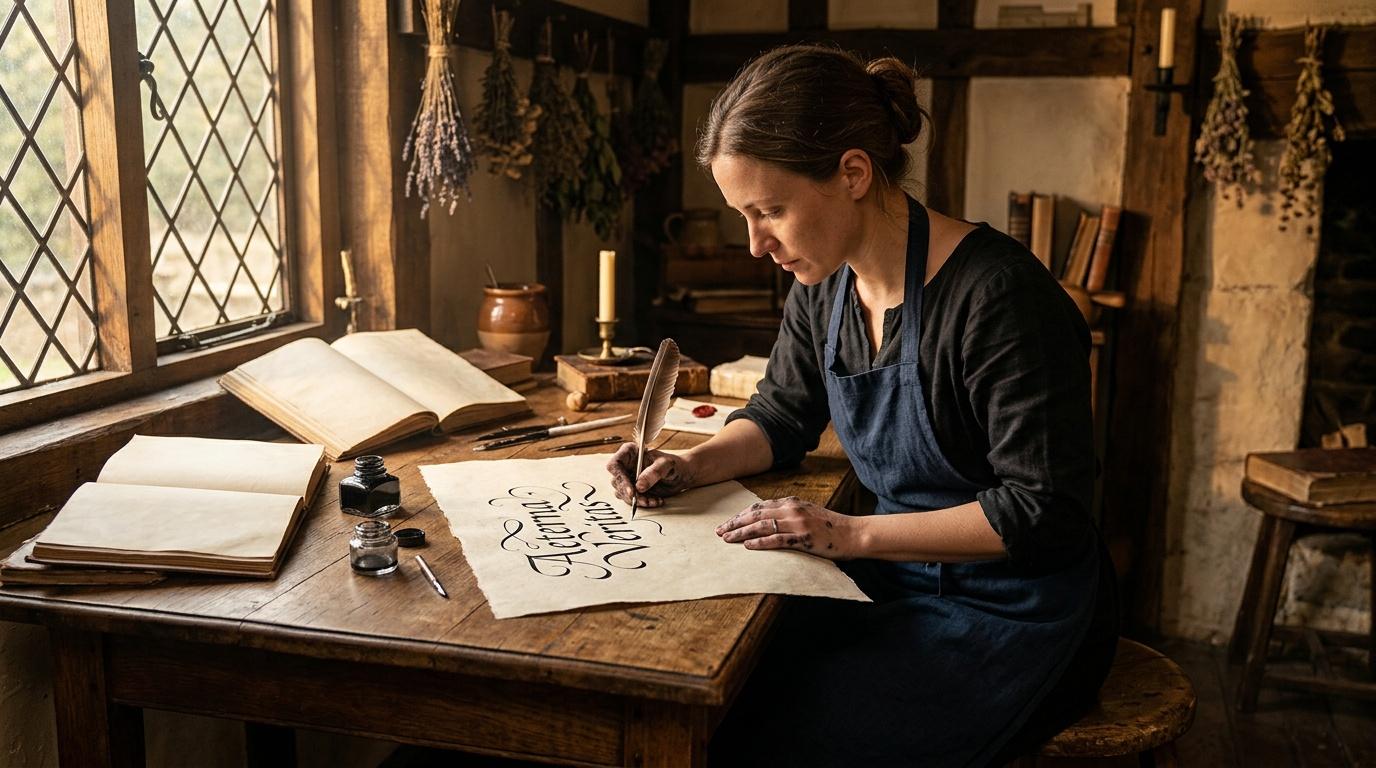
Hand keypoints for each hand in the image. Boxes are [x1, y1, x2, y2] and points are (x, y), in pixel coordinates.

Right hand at [605, 442, 695, 507]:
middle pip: (617, 482)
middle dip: (631, 494)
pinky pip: (632, 500)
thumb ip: (654, 473)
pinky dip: (643, 503)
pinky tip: (655, 501)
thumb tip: (639, 486)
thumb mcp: (667, 464)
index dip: (620, 478)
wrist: (681, 475)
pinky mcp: (634, 490)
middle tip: (645, 500)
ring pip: (623, 493)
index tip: (632, 491)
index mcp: (630, 453)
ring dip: (638, 500)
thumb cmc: (674, 464)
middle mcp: (626, 466)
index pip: (615, 464)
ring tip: (654, 500)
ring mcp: (628, 478)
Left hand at [715, 496, 858, 559]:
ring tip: (727, 539)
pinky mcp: (803, 538)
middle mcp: (792, 510)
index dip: (741, 515)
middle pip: (756, 515)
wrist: (853, 533)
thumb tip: (767, 521)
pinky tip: (748, 547)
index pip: (759, 507)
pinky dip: (760, 543)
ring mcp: (797, 523)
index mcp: (791, 503)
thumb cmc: (830, 527)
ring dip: (742, 533)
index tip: (728, 523)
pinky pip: (777, 539)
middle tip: (719, 532)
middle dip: (735, 523)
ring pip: (762, 526)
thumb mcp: (807, 513)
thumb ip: (788, 514)